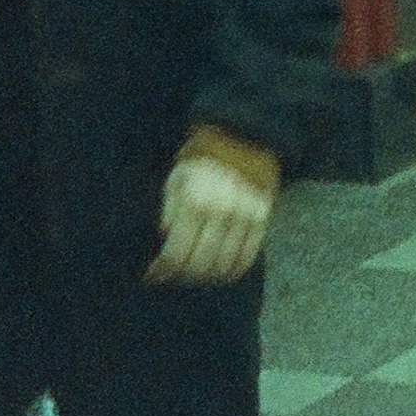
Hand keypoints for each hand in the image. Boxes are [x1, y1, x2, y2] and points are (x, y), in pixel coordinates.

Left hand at [148, 151, 272, 285]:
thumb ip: (169, 214)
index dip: (163, 270)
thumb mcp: (175, 180)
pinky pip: (247, 258)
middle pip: (200, 265)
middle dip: (183, 277)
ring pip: (224, 266)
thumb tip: (164, 246)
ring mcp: (245, 218)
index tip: (153, 276)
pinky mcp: (263, 220)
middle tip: (173, 278)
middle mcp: (221, 212)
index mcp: (194, 201)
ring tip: (193, 277)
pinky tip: (218, 274)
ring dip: (206, 278)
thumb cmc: (200, 159)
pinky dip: (232, 272)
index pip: (176, 252)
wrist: (241, 137)